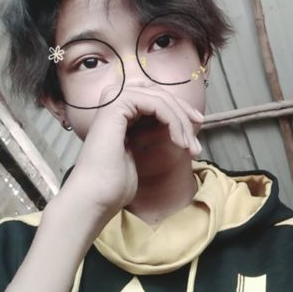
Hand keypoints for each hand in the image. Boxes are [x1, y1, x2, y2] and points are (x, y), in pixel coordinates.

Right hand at [51, 81, 202, 222]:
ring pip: (162, 99)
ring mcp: (114, 99)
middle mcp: (114, 98)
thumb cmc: (115, 180)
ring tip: (190, 148)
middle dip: (185, 116)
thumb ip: (153, 129)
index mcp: (118, 108)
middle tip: (196, 144)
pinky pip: (157, 104)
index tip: (195, 134)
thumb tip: (179, 120)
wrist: (95, 196)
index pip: (156, 98)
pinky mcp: (117, 104)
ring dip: (182, 123)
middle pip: (161, 95)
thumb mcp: (141, 147)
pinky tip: (179, 143)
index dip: (180, 112)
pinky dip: (174, 122)